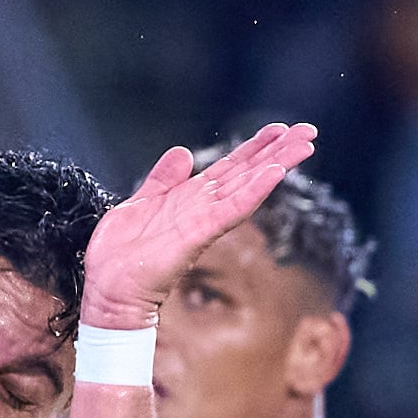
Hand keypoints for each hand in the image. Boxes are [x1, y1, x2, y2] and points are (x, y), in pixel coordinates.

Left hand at [79, 124, 316, 326]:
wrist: (110, 289)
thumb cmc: (121, 254)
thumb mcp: (140, 203)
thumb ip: (163, 179)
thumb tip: (182, 152)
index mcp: (191, 198)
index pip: (232, 167)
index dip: (256, 147)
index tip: (280, 129)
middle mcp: (204, 207)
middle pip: (248, 173)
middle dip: (279, 151)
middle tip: (308, 132)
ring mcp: (204, 221)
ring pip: (248, 186)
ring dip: (277, 164)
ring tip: (304, 146)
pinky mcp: (198, 234)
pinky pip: (231, 209)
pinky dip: (254, 191)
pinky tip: (274, 174)